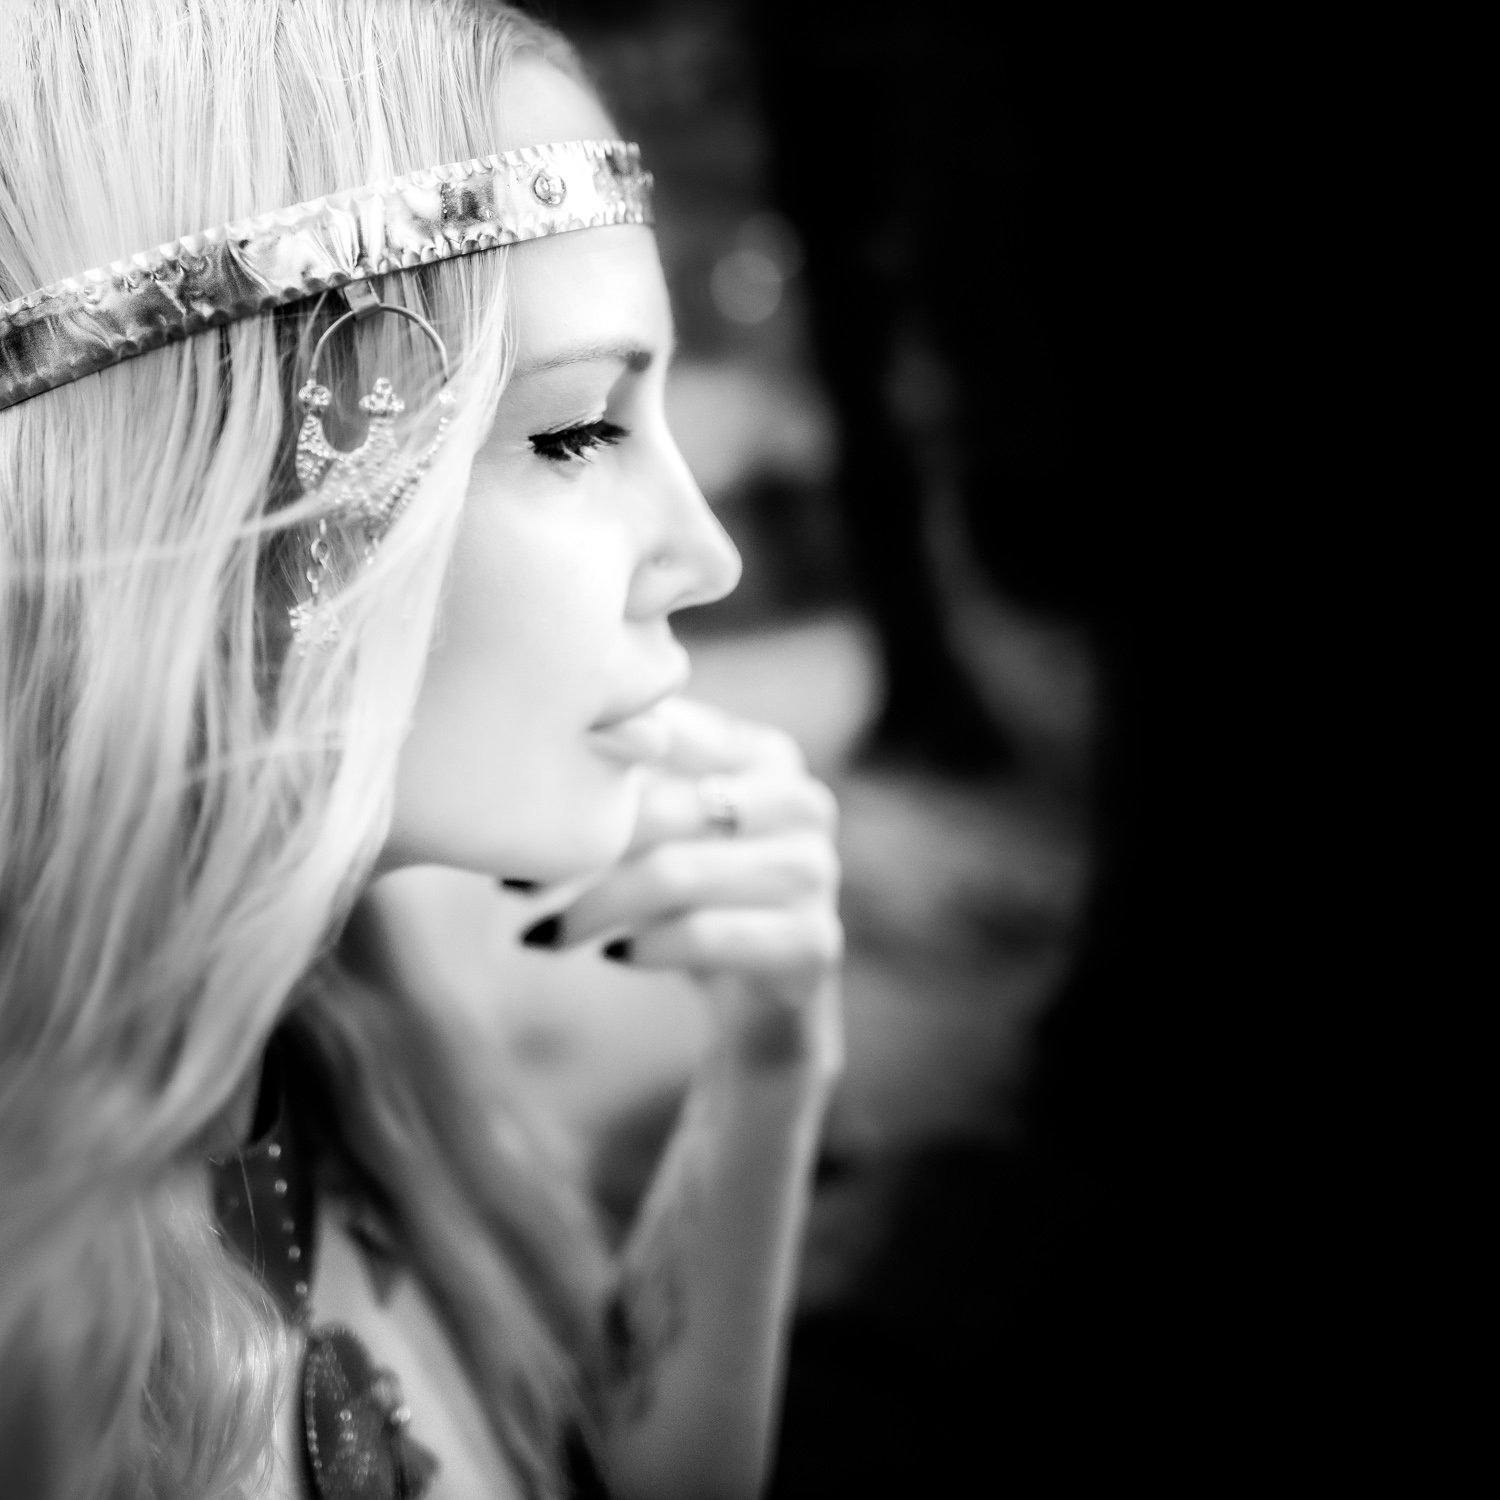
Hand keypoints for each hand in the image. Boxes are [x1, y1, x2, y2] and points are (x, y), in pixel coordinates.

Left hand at [523, 697, 842, 1075]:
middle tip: (512, 885)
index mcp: (763, 752)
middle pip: (665, 808)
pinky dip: (648, 947)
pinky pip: (707, 936)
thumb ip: (623, 785)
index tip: (514, 809)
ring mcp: (814, 872)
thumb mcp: (665, 833)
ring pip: (677, 875)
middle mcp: (800, 801)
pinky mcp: (813, 942)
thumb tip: (515, 761)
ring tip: (544, 935)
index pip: (666, 732)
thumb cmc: (698, 899)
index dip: (584, 764)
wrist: (768, 1006)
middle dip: (578, 850)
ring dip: (595, 907)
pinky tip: (613, 955)